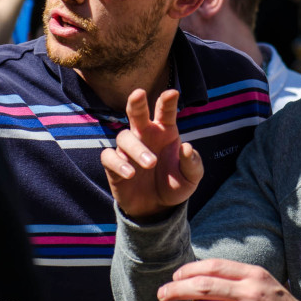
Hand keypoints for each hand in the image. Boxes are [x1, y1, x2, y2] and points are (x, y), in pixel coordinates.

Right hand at [101, 89, 203, 218]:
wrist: (157, 207)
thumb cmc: (175, 184)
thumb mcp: (191, 177)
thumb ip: (192, 163)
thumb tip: (186, 147)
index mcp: (165, 131)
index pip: (165, 112)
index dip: (167, 101)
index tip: (172, 93)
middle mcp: (145, 135)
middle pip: (137, 113)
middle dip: (137, 102)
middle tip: (139, 94)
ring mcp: (128, 149)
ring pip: (124, 137)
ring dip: (137, 149)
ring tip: (151, 163)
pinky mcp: (114, 165)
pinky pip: (109, 156)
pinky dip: (118, 163)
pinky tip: (130, 173)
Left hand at [154, 260, 300, 300]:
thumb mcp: (262, 282)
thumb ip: (238, 278)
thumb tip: (202, 277)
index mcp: (253, 274)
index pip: (214, 266)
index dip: (190, 270)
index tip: (175, 276)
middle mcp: (251, 291)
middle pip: (205, 286)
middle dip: (177, 290)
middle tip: (161, 294)